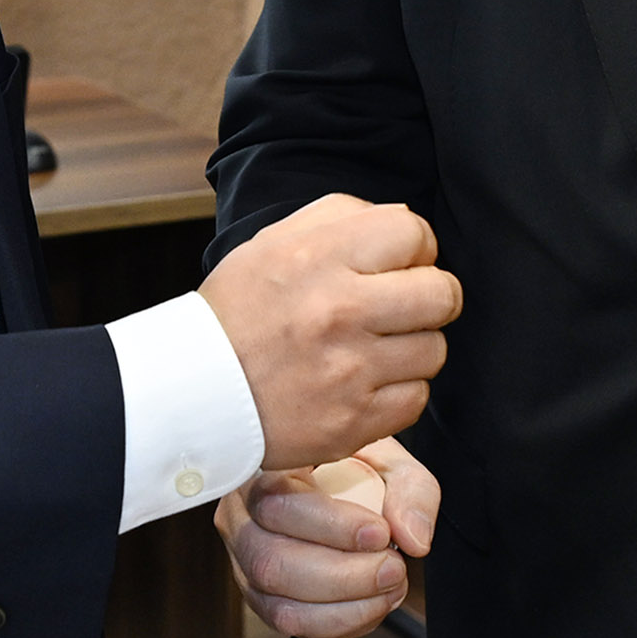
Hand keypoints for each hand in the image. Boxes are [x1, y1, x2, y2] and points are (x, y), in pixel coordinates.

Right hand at [198, 196, 456, 469]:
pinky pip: (417, 399)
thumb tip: (405, 222)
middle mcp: (339, 311)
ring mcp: (349, 371)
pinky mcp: (353, 421)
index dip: (414, 248)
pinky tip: (364, 384)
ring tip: (373, 348)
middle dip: (428, 297)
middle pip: (443, 294)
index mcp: (319, 258)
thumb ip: (341, 216)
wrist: (193, 394)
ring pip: (434, 350)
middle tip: (400, 308)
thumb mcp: (272, 244)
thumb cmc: (238, 312)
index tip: (396, 265)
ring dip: (412, 348)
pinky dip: (398, 392)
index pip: (415, 233)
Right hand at [216, 437, 439, 637]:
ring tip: (389, 589)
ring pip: (281, 608)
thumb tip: (411, 538)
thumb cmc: (355, 469)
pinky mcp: (264, 601)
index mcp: (262, 474)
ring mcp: (247, 568)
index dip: (330, 526)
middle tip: (393, 567)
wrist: (347, 494)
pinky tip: (372, 604)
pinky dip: (342, 626)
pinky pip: (295, 630)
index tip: (380, 532)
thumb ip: (409, 490)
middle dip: (344, 577)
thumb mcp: (389, 460)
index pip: (277, 503)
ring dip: (346, 609)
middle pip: (272, 564)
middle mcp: (241, 523)